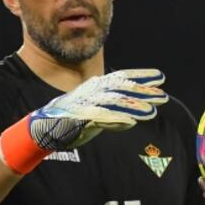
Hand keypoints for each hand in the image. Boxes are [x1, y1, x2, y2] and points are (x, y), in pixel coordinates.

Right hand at [30, 69, 167, 149]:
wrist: (42, 129)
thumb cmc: (70, 121)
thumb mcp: (96, 116)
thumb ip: (114, 116)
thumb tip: (132, 119)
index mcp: (96, 88)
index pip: (122, 78)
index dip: (142, 76)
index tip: (160, 77)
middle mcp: (92, 92)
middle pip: (122, 89)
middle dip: (143, 91)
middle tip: (162, 95)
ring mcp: (85, 104)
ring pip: (113, 103)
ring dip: (133, 107)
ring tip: (152, 112)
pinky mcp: (78, 118)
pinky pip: (100, 117)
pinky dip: (115, 119)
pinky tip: (130, 122)